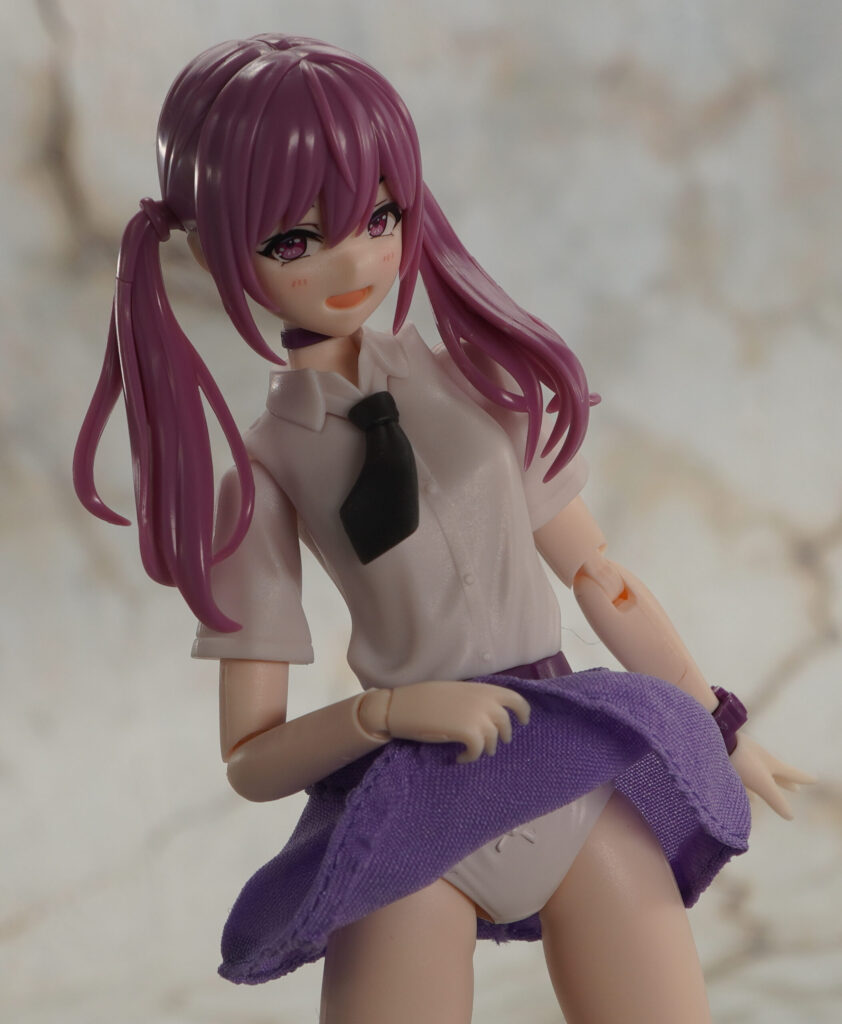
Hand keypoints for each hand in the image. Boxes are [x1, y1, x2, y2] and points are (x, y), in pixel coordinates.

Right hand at [363, 680, 529, 763]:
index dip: (523, 711)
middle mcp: (485, 701)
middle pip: (506, 723)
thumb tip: (486, 713)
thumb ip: (474, 699)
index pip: (515, 699)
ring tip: (473, 752)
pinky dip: (471, 757)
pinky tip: (460, 758)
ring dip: (486, 748)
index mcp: (482, 689)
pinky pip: (479, 750)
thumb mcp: (456, 691)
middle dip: (503, 735)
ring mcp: (478, 717)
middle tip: (495, 743)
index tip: (523, 721)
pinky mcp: (468, 733)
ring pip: (493, 739)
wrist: (402, 706)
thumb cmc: (423, 697)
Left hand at [729, 733, 814, 819]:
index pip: (792, 773)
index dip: (803, 779)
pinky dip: (741, 786)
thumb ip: (776, 800)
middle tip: (796, 788)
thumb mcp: (762, 783)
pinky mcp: (726, 759)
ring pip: (756, 774)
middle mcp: (759, 759)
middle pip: (776, 773)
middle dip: (784, 783)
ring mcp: (742, 757)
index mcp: (771, 763)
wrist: (714, 737)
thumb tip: (790, 816)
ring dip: (761, 785)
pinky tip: (736, 793)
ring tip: (759, 800)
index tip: (815, 780)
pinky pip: (738, 775)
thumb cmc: (741, 760)